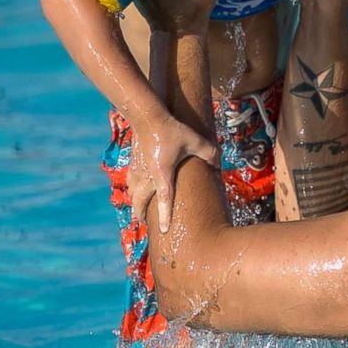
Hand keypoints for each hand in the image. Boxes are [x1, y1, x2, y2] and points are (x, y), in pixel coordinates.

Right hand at [129, 116, 217, 234]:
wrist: (147, 117)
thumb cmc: (171, 129)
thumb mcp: (194, 140)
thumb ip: (208, 153)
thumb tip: (218, 164)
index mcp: (162, 175)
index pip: (164, 201)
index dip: (164, 217)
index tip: (164, 231)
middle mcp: (147, 176)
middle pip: (139, 202)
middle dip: (141, 215)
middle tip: (145, 224)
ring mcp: (137, 170)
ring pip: (131, 194)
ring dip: (134, 204)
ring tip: (138, 211)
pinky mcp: (132, 163)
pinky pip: (129, 182)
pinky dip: (131, 190)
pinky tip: (133, 190)